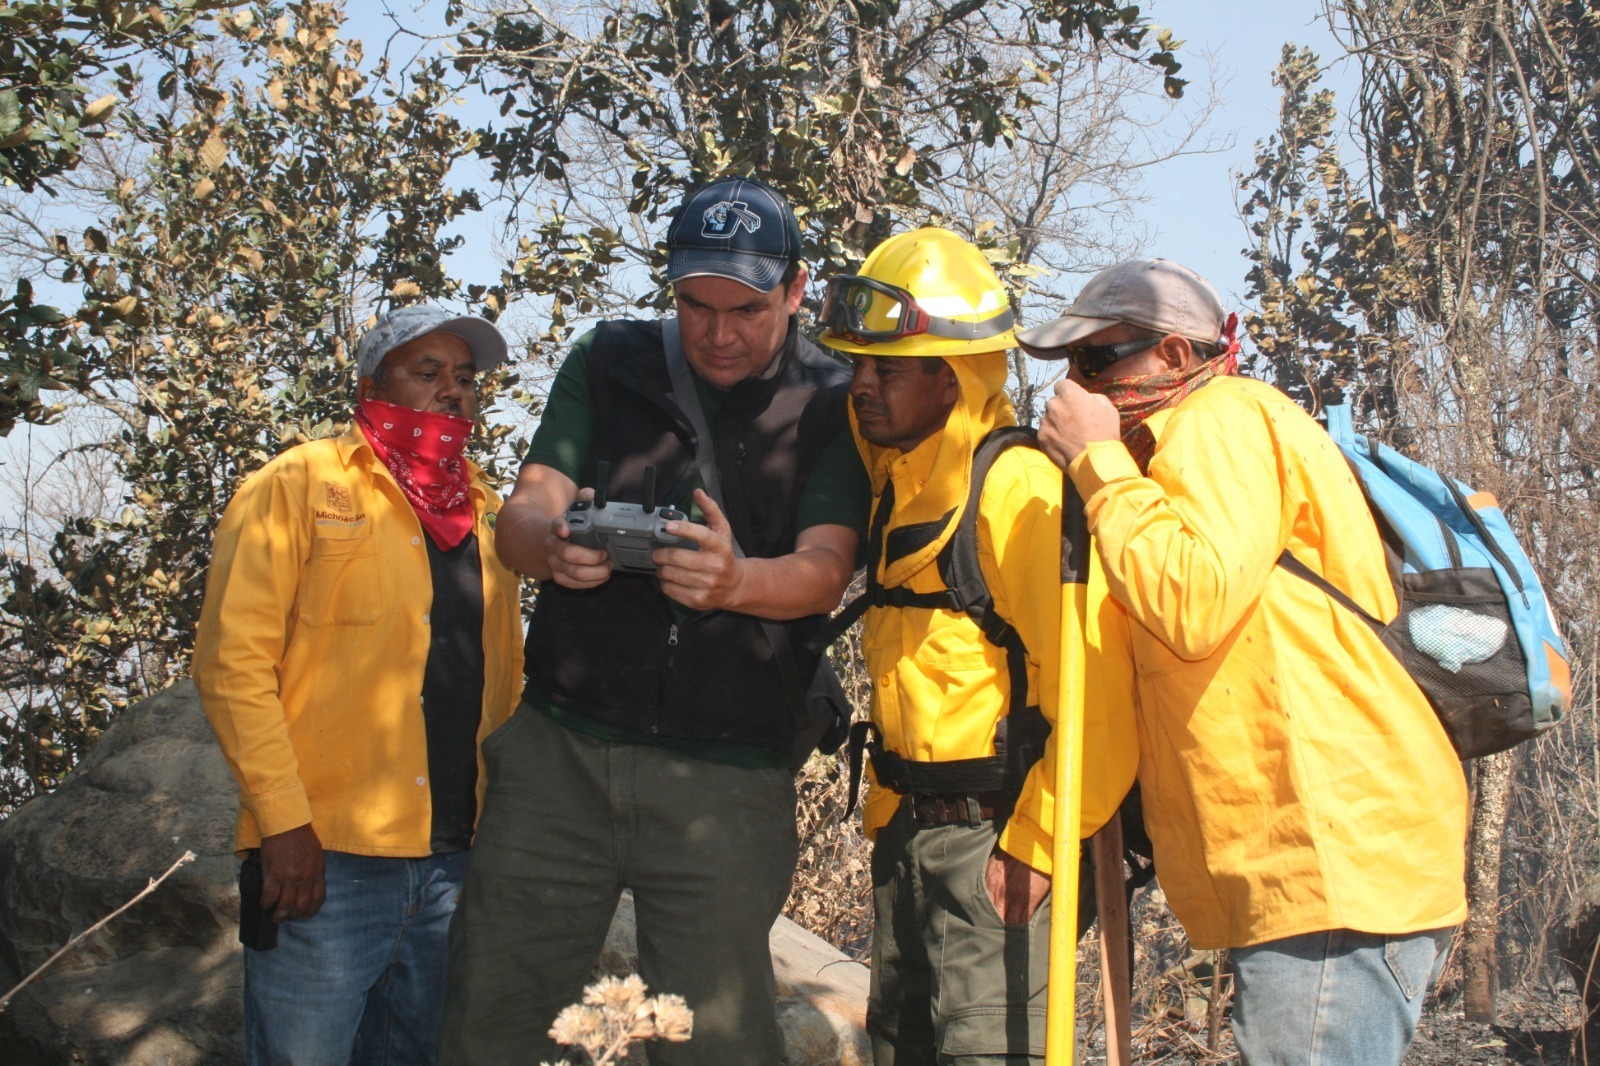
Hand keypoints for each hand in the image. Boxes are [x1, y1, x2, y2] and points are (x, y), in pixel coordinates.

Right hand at [259, 823, 325, 921]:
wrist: (287, 824)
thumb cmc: (301, 837)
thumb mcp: (316, 855)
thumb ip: (314, 872)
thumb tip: (308, 887)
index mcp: (317, 873)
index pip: (318, 899)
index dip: (311, 911)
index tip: (305, 915)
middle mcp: (305, 878)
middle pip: (301, 906)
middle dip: (294, 915)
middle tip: (287, 917)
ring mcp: (289, 878)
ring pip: (285, 906)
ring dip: (279, 915)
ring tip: (275, 917)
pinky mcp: (273, 875)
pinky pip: (269, 897)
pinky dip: (266, 904)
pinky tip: (264, 905)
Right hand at [546, 486, 612, 588]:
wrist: (551, 543)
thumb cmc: (570, 526)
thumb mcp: (576, 508)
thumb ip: (585, 498)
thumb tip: (592, 495)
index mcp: (557, 526)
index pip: (556, 525)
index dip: (560, 527)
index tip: (566, 529)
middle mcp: (552, 546)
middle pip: (568, 554)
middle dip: (591, 557)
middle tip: (604, 554)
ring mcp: (554, 562)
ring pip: (573, 572)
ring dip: (595, 572)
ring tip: (608, 567)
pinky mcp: (559, 576)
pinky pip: (573, 584)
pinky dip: (590, 583)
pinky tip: (602, 577)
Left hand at [654, 489, 745, 610]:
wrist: (735, 585)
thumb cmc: (724, 554)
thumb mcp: (722, 530)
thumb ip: (710, 510)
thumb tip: (698, 492)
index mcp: (720, 547)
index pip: (701, 535)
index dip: (683, 529)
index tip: (669, 526)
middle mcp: (714, 566)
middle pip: (677, 558)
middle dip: (660, 554)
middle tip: (657, 553)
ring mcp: (706, 585)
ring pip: (670, 574)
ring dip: (661, 568)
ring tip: (663, 565)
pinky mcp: (698, 600)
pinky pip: (670, 589)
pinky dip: (665, 583)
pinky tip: (670, 578)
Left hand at [984, 847, 1049, 925]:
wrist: (1032, 849)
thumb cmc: (1013, 855)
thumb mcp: (994, 864)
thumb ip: (989, 879)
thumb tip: (984, 889)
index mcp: (990, 884)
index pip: (985, 906)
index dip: (986, 915)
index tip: (987, 920)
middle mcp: (1001, 894)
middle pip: (996, 917)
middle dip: (997, 923)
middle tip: (997, 930)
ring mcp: (1016, 899)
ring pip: (1011, 921)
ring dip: (1010, 926)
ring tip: (1010, 930)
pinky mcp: (1030, 901)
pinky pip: (1024, 918)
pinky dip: (1022, 924)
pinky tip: (1021, 926)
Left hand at [1037, 378, 1120, 468]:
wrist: (1095, 461)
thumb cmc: (1105, 433)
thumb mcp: (1108, 408)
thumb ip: (1093, 397)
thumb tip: (1085, 397)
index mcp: (1070, 394)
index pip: (1062, 385)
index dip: (1068, 392)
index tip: (1074, 401)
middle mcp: (1054, 405)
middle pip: (1055, 402)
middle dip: (1063, 408)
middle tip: (1074, 421)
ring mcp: (1046, 421)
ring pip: (1049, 417)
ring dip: (1056, 422)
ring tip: (1069, 435)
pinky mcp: (1041, 437)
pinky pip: (1046, 431)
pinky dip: (1052, 435)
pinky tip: (1064, 443)